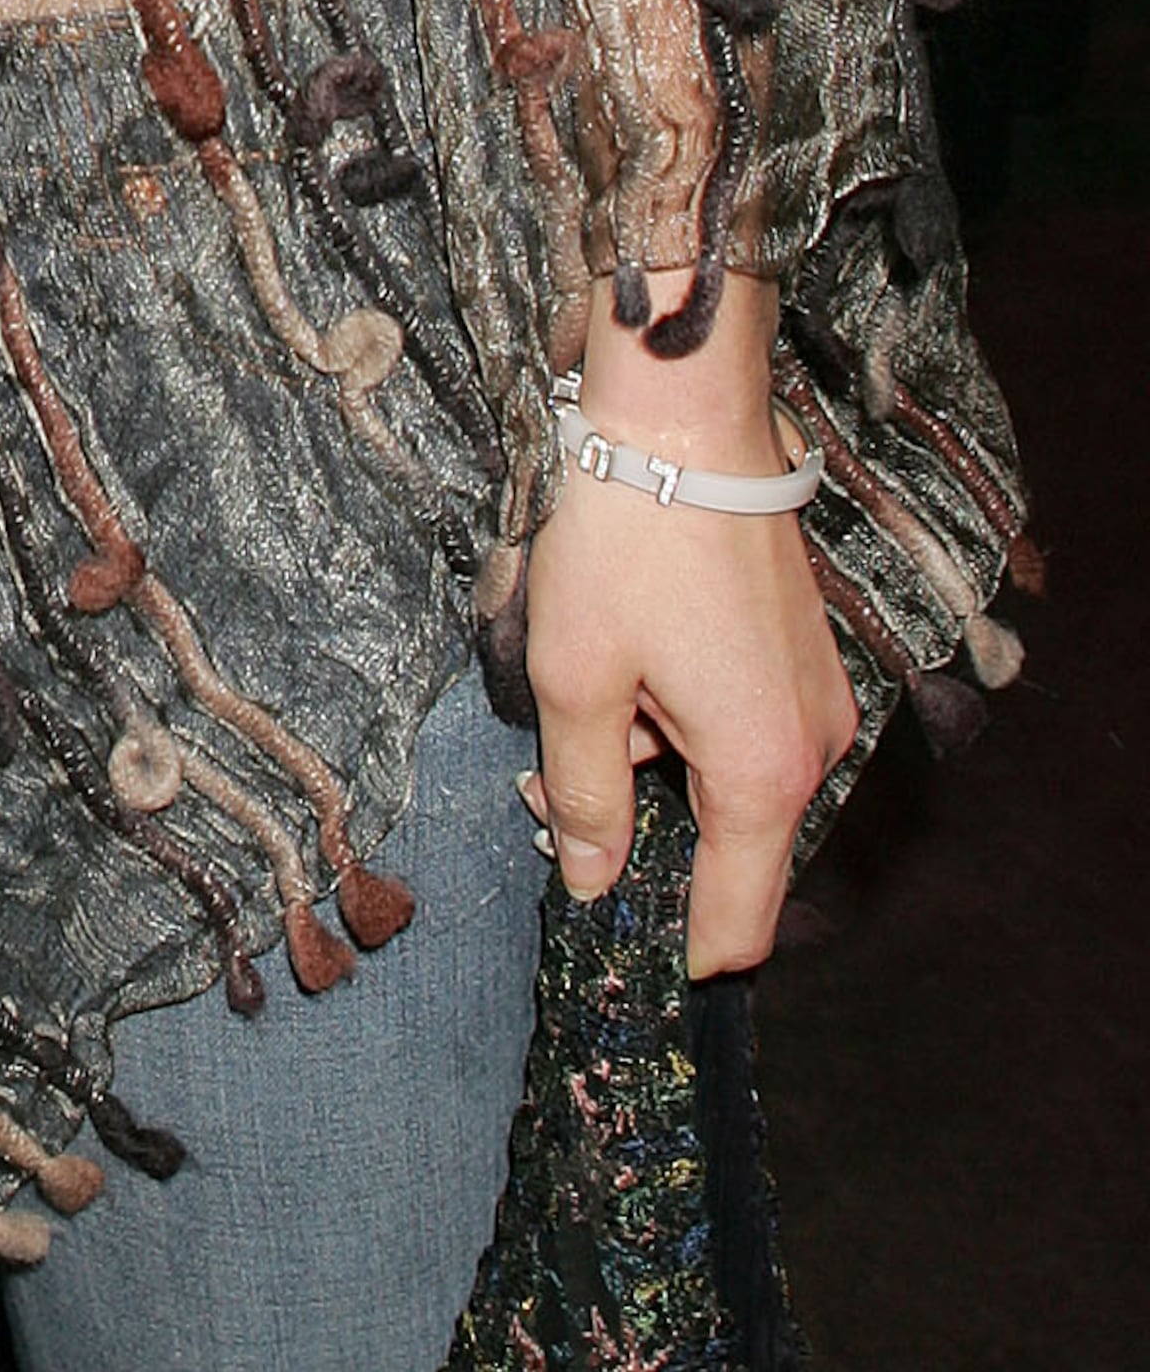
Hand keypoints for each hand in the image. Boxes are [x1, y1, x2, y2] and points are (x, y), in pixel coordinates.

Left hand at [525, 270, 858, 972]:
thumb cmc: (627, 543)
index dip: (679, 948)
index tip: (620, 950)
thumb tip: (593, 876)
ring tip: (584, 704)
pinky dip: (684, 724)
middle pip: (730, 849)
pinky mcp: (803, 655)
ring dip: (656, 769)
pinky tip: (625, 670)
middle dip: (644, 837)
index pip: (737, 921)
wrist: (684, 422)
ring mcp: (816, 697)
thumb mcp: (576, 678)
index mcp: (761, 773)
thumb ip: (586, 794)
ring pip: (729, 784)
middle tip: (554, 797)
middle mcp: (811, 746)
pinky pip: (743, 729)